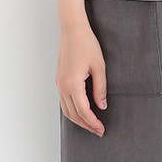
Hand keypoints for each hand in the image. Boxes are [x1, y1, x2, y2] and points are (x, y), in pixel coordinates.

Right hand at [56, 21, 106, 135]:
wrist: (72, 30)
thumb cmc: (87, 44)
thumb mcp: (99, 67)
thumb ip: (100, 89)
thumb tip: (102, 106)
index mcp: (73, 83)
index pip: (83, 111)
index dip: (93, 122)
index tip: (101, 129)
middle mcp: (63, 86)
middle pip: (73, 114)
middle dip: (86, 125)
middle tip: (98, 131)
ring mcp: (59, 83)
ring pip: (66, 109)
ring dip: (78, 119)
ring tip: (91, 124)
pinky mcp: (59, 79)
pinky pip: (64, 101)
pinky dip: (72, 110)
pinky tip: (82, 112)